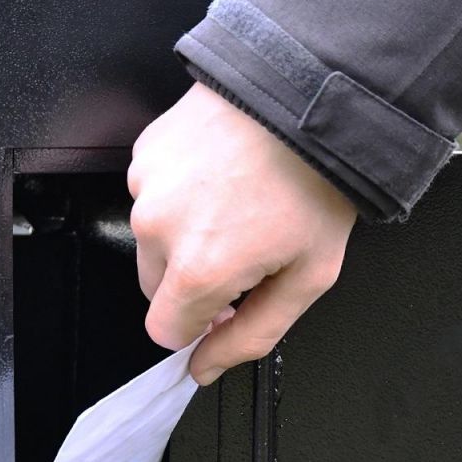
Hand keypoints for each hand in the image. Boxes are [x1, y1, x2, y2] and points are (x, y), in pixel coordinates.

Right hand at [128, 81, 356, 384]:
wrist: (311, 94)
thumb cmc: (317, 180)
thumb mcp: (308, 276)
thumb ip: (251, 336)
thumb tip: (205, 367)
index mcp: (199, 268)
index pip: (165, 331)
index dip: (199, 325)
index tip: (227, 305)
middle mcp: (160, 227)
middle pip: (155, 288)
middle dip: (193, 280)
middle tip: (245, 248)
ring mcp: (146, 185)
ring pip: (152, 238)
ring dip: (185, 233)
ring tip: (238, 202)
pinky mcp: (145, 152)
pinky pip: (151, 193)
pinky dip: (180, 193)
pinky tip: (222, 175)